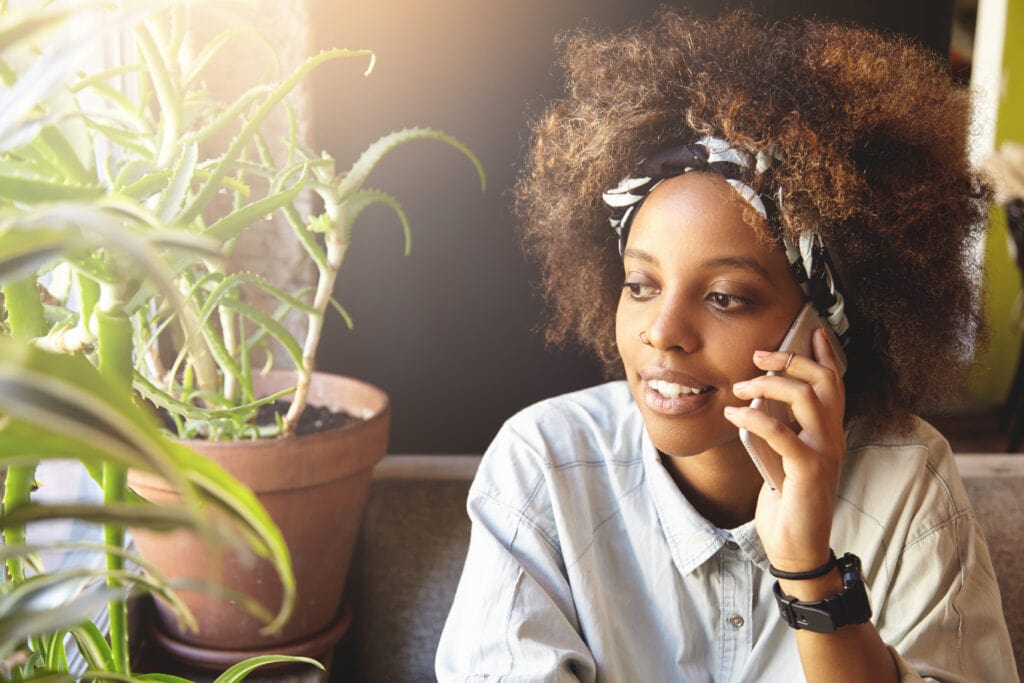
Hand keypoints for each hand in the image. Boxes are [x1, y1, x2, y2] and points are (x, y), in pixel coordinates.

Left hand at [724, 327, 846, 571]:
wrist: (795, 546)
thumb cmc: (786, 501)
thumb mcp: (781, 457)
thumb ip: (778, 429)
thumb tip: (756, 400)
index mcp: (828, 433)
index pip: (834, 384)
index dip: (824, 355)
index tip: (810, 331)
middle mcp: (832, 438)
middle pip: (824, 381)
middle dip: (791, 361)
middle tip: (758, 357)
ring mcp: (824, 453)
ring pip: (806, 398)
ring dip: (770, 385)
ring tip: (740, 387)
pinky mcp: (808, 470)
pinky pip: (781, 432)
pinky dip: (754, 418)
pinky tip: (734, 413)